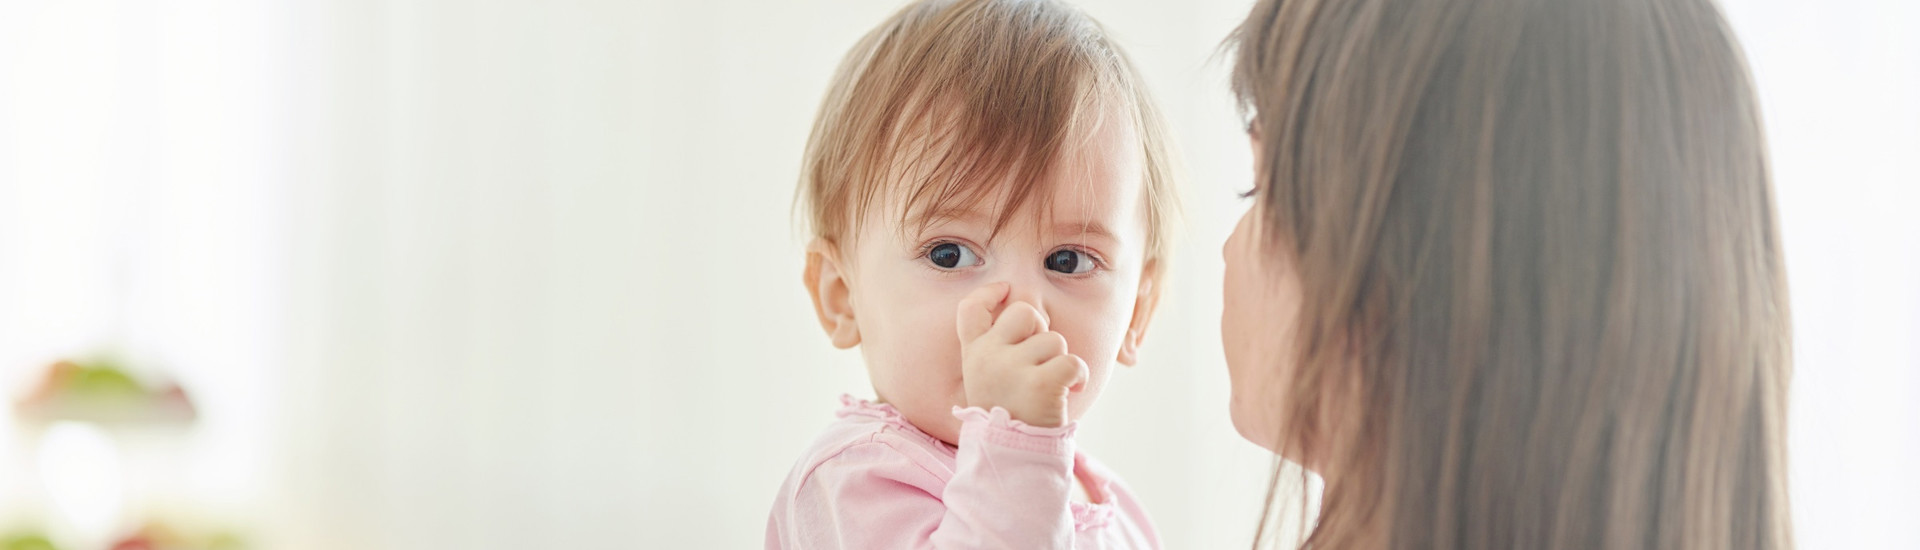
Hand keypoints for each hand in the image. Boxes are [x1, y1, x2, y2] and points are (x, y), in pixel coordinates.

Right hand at [955, 283, 1088, 427]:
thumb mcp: (986, 379)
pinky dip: (1079, 375)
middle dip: (1040, 329)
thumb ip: (996, 347)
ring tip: (1050, 387)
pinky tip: (1072, 389)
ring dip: (1060, 360)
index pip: (970, 308)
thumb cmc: (1008, 415)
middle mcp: (987, 357)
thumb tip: (1022, 307)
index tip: (1005, 290)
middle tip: (1039, 359)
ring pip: (1053, 340)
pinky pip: (1072, 361)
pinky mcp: (1040, 384)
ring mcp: (1011, 369)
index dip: (989, 292)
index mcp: (973, 354)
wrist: (1012, 458)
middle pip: (1023, 312)